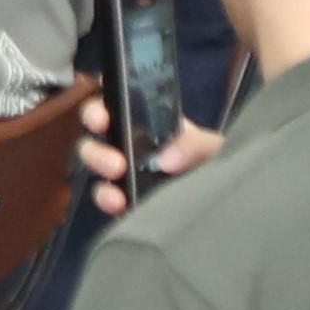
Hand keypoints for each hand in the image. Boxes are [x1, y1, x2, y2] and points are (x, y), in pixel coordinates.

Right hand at [74, 88, 222, 217]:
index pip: (110, 104)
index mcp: (142, 118)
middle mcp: (124, 139)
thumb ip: (193, 145)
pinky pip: (104, 196)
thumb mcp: (208, 145)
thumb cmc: (208, 158)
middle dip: (96, 149)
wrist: (215, 191)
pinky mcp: (120, 196)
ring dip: (100, 178)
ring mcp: (119, 169)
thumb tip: (167, 159)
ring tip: (115, 192)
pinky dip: (106, 201)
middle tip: (116, 164)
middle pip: (93, 137)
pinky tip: (119, 205)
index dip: (98, 108)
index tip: (101, 119)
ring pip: (93, 166)